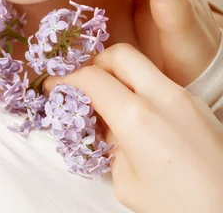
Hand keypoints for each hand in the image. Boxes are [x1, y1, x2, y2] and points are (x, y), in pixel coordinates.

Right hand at [42, 43, 222, 212]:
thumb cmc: (183, 207)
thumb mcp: (131, 187)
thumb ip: (113, 152)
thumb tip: (111, 135)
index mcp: (137, 116)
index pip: (91, 79)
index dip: (65, 80)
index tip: (53, 87)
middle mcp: (161, 95)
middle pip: (119, 55)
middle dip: (95, 64)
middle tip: (84, 87)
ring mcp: (184, 96)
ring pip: (143, 68)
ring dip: (120, 78)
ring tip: (111, 108)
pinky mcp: (199, 105)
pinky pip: (161, 85)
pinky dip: (142, 91)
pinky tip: (140, 121)